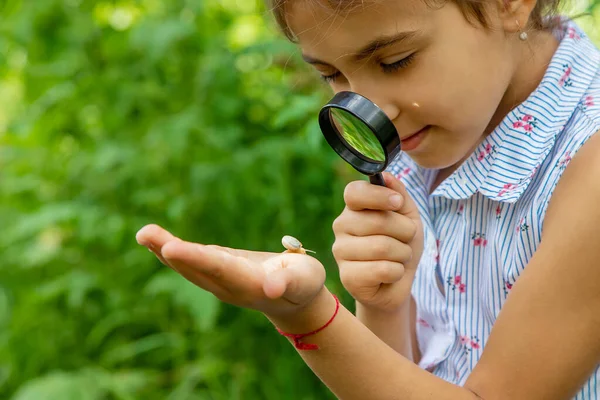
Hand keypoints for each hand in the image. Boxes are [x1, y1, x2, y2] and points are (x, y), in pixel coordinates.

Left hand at [135, 225, 325, 317]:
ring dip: (164, 249)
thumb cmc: (304, 285)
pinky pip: (191, 261)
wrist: (295, 299)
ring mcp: (219, 280)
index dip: (195, 258)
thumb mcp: (304, 281)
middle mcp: (227, 284)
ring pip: (188, 265)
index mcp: (248, 283)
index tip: (171, 248)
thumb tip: (271, 287)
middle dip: (169, 251)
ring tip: (144, 233)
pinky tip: (155, 241)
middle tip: (144, 233)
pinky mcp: (217, 270)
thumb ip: (288, 282)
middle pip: (194, 268)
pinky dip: (172, 251)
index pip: (218, 268)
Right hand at [332, 172, 422, 311]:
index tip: (397, 203)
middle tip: (405, 240)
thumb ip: (399, 194)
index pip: (354, 192)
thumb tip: (386, 176)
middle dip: (404, 232)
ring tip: (398, 258)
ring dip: (402, 254)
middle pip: (378, 221)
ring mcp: (340, 252)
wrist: (397, 284)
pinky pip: (382, 269)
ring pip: (382, 246)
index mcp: (353, 208)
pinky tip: (390, 274)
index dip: (378, 196)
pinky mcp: (347, 277)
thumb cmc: (400, 245)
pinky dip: (397, 272)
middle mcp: (341, 226)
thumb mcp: (408, 216)